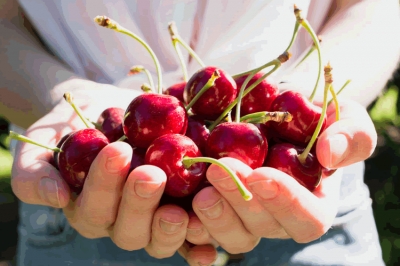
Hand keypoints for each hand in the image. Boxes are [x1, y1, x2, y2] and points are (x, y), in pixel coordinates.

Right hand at [10, 79, 190, 259]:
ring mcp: (153, 219)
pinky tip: (209, 246)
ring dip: (171, 229)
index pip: (94, 209)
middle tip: (150, 173)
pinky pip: (191, 236)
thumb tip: (56, 197)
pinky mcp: (181, 210)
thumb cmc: (75, 127)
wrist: (109, 111)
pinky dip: (199, 243)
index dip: (104, 185)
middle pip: (130, 231)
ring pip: (160, 239)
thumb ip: (37, 172)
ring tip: (181, 209)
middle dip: (139, 204)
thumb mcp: (45, 141)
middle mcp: (122, 221)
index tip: (115, 149)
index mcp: (90, 210)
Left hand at [186, 98, 376, 253]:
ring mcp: (242, 217)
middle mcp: (274, 218)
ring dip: (212, 216)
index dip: (286, 202)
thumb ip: (350, 134)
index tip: (262, 175)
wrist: (271, 110)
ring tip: (197, 190)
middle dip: (239, 202)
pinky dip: (187, 223)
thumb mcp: (342, 115)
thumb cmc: (310, 115)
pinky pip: (199, 229)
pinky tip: (174, 207)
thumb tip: (330, 153)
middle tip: (219, 170)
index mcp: (310, 204)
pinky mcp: (214, 208)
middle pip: (260, 228)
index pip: (307, 219)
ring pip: (229, 234)